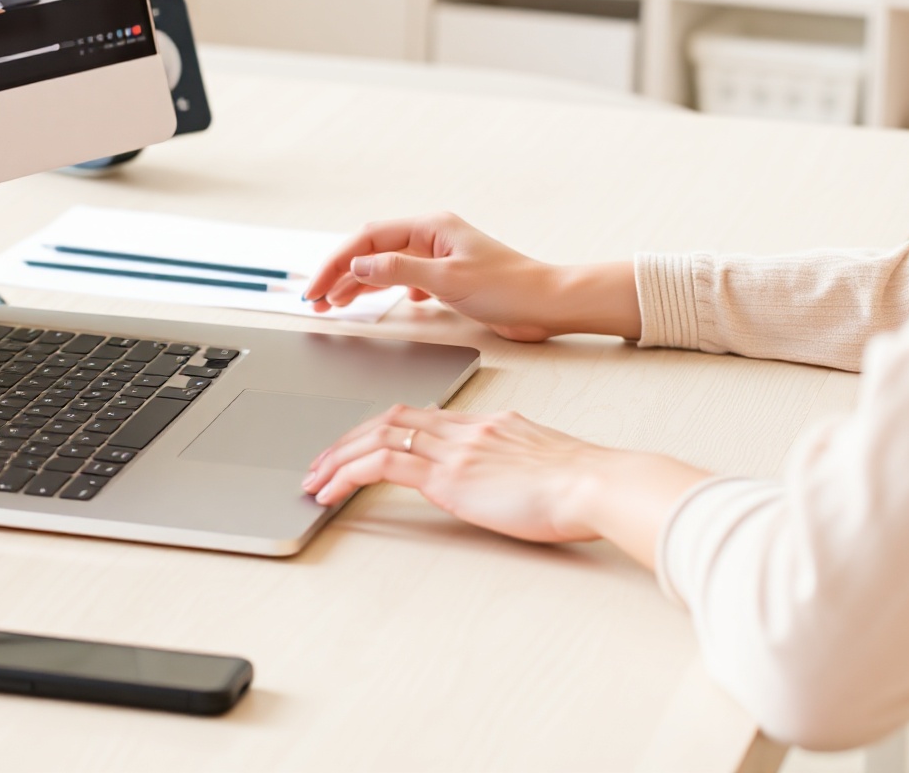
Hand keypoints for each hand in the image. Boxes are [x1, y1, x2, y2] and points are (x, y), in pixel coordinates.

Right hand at [302, 213, 640, 341]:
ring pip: (386, 266)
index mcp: (430, 226)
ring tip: (334, 305)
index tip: (317, 287)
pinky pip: (405, 278)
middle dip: (341, 273)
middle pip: (372, 250)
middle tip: (316, 300)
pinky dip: (385, 290)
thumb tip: (358, 266)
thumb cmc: (507, 287)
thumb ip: (399, 271)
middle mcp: (431, 236)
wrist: (546, 303)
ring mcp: (438, 257)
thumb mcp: (448, 280)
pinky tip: (381, 303)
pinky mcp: (447, 278)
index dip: (337, 262)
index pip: (369, 239)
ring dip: (359, 284)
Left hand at [302, 403, 708, 558]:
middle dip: (349, 440)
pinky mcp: (448, 475)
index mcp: (485, 424)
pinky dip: (349, 474)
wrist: (594, 482)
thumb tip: (503, 479)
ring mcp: (453, 448)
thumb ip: (513, 463)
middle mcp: (464, 428)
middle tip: (321, 462)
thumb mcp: (540, 463)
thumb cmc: (581, 482)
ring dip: (338, 457)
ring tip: (315, 479)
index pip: (420, 416)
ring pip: (378, 437)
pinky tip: (331, 492)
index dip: (382, 428)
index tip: (360, 445)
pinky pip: (383, 466)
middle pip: (391, 419)